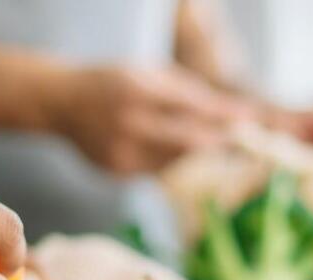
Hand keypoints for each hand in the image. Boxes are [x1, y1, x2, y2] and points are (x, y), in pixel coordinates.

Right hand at [49, 65, 252, 174]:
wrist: (62, 104)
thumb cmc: (114, 82)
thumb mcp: (149, 74)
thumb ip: (188, 92)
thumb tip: (233, 113)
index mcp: (137, 90)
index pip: (192, 107)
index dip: (223, 117)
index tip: (249, 122)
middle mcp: (128, 123)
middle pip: (187, 142)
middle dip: (219, 143)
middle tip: (243, 144)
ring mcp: (121, 152)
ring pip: (176, 161)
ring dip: (198, 156)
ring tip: (214, 148)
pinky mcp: (118, 172)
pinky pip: (158, 171)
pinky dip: (172, 163)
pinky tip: (170, 153)